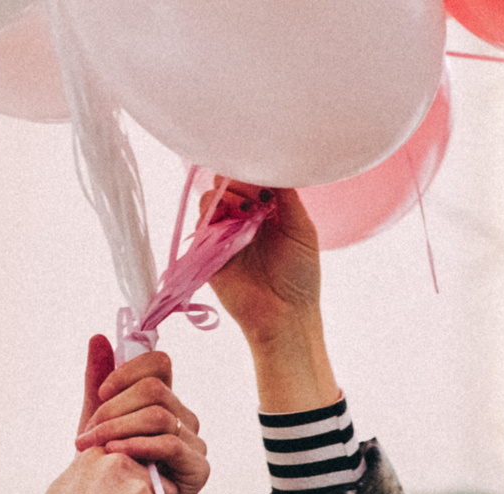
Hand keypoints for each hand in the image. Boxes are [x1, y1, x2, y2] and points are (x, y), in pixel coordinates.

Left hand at [71, 335, 208, 493]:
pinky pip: (169, 443)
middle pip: (155, 389)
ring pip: (159, 414)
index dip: (128, 371)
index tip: (101, 393)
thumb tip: (98, 337)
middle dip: (114, 408)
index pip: (159, 364)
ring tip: (93, 448)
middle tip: (87, 434)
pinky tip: (115, 456)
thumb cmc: (105, 477)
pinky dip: (137, 445)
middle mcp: (185, 419)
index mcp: (164, 403)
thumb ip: (98, 384)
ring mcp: (195, 444)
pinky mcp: (198, 470)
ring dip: (118, 427)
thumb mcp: (97, 426)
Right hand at [202, 180, 339, 416]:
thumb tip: (270, 168)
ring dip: (224, 196)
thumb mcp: (302, 228)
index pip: (252, 178)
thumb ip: (286, 196)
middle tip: (253, 195)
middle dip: (237, 180)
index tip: (262, 175)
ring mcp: (225, 234)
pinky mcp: (209, 253)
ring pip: (211, 199)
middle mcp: (243, 219)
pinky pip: (201, 225)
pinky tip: (231, 222)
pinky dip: (211, 217)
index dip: (253, 171)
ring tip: (243, 210)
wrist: (285, 315)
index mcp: (267, 211)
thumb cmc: (300, 276)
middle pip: (228, 184)